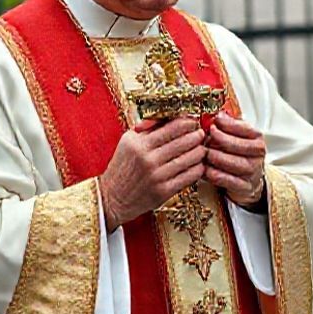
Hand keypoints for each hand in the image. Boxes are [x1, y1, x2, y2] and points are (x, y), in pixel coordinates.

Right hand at [99, 117, 205, 231]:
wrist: (112, 198)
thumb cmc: (122, 167)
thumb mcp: (128, 141)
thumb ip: (148, 126)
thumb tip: (171, 114)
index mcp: (139, 143)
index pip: (174, 127)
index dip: (189, 122)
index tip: (193, 122)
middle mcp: (148, 159)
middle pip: (186, 141)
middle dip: (198, 136)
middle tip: (201, 134)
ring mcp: (157, 176)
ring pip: (191, 158)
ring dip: (200, 152)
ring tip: (201, 149)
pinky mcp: (164, 192)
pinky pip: (190, 176)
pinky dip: (198, 169)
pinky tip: (197, 165)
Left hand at [206, 113, 266, 208]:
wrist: (251, 179)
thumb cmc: (241, 154)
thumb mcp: (239, 136)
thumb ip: (230, 124)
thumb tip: (219, 114)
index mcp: (258, 138)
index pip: (241, 128)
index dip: (224, 125)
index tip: (213, 124)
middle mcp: (258, 154)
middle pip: (232, 145)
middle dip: (215, 141)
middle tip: (204, 139)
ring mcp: (252, 171)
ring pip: (227, 162)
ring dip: (211, 157)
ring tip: (203, 154)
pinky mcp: (244, 187)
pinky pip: (223, 179)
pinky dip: (211, 173)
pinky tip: (205, 169)